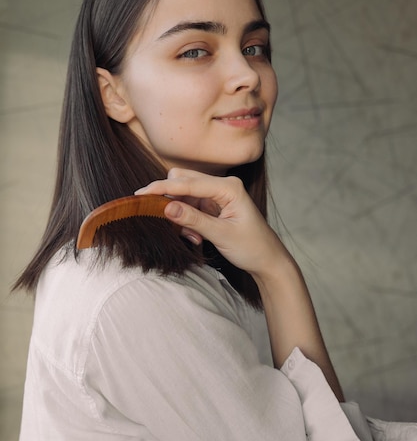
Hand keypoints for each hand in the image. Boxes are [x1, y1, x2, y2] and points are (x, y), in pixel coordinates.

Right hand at [135, 169, 288, 277]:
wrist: (267, 260)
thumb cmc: (252, 247)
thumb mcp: (221, 235)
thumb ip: (193, 220)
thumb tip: (166, 208)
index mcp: (228, 187)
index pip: (188, 183)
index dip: (163, 188)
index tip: (141, 194)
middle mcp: (222, 186)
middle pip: (182, 181)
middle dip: (171, 201)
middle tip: (170, 224)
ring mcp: (216, 195)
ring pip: (183, 195)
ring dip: (179, 215)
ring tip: (193, 237)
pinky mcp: (212, 205)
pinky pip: (188, 207)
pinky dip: (186, 221)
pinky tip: (196, 237)